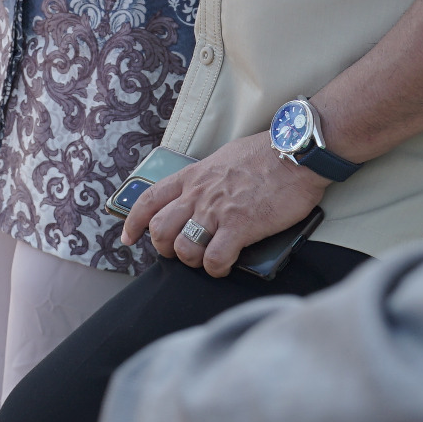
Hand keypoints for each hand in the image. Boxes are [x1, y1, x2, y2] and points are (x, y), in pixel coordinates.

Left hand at [123, 131, 327, 277]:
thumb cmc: (264, 155)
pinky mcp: (240, 226)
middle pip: (160, 230)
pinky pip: (215, 258)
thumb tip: (202, 198)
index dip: (133, 223)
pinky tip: (224, 266)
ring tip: (205, 259)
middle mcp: (198, 195)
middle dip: (164, 248)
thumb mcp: (221, 160)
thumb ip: (206, 180)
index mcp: (191, 177)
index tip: (128, 238)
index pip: (149, 200)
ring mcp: (216, 211)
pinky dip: (216, 268)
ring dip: (191, 260)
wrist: (294, 153)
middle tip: (179, 252)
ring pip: (183, 248)